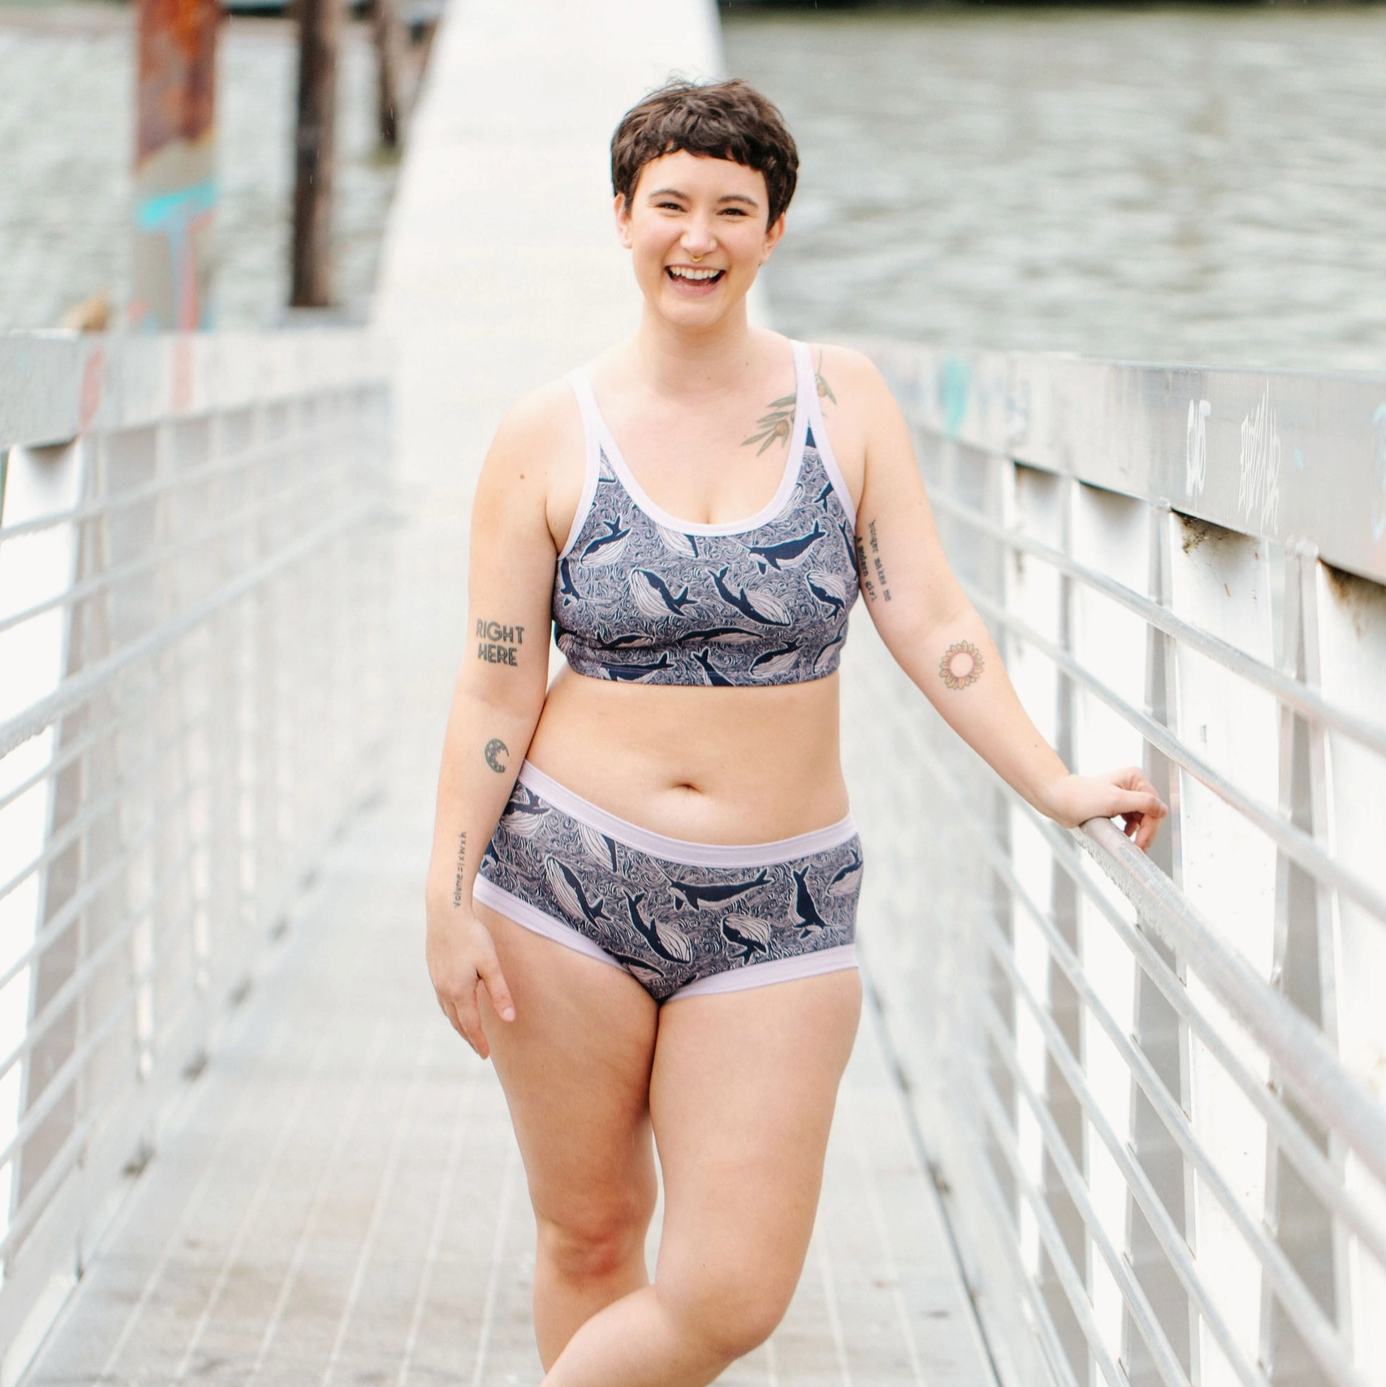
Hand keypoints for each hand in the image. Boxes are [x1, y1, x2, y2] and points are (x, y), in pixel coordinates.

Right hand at [425, 909, 514, 1057]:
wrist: (446, 912)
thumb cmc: (472, 936)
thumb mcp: (490, 964)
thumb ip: (499, 993)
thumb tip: (509, 1019)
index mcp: (459, 991)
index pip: (470, 1025)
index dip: (478, 1041)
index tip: (485, 1055)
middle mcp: (444, 989)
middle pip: (456, 1021)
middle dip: (468, 1036)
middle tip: (478, 1049)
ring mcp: (436, 979)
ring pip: (447, 1010)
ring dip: (459, 1023)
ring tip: (469, 1030)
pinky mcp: (434, 969)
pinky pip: (442, 998)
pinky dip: (451, 1009)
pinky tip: (457, 1004)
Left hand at [1042, 767, 1167, 852]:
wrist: (1058, 801)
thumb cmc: (1081, 798)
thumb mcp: (1115, 800)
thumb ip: (1142, 803)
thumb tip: (1163, 809)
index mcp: (1134, 778)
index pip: (1153, 806)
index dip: (1150, 827)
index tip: (1141, 844)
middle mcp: (1132, 785)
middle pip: (1149, 813)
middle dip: (1145, 832)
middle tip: (1139, 849)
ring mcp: (1124, 796)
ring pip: (1142, 819)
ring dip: (1138, 832)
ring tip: (1132, 846)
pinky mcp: (1116, 806)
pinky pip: (1131, 821)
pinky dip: (1130, 830)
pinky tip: (1125, 836)